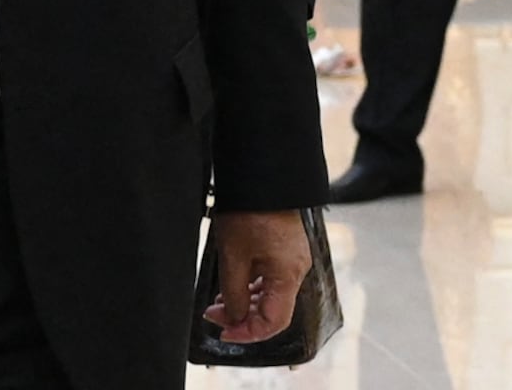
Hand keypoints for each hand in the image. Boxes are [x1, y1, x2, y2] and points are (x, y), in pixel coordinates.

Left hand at [202, 210, 311, 343]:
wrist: (261, 178)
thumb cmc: (248, 212)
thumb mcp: (233, 259)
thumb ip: (234, 296)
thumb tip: (233, 318)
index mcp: (288, 274)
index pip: (274, 322)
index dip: (247, 333)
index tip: (223, 332)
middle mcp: (297, 270)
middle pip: (274, 311)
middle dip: (243, 319)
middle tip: (214, 314)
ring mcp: (295, 260)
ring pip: (273, 297)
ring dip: (246, 304)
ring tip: (219, 301)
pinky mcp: (288, 251)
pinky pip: (274, 280)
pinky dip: (253, 289)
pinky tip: (234, 286)